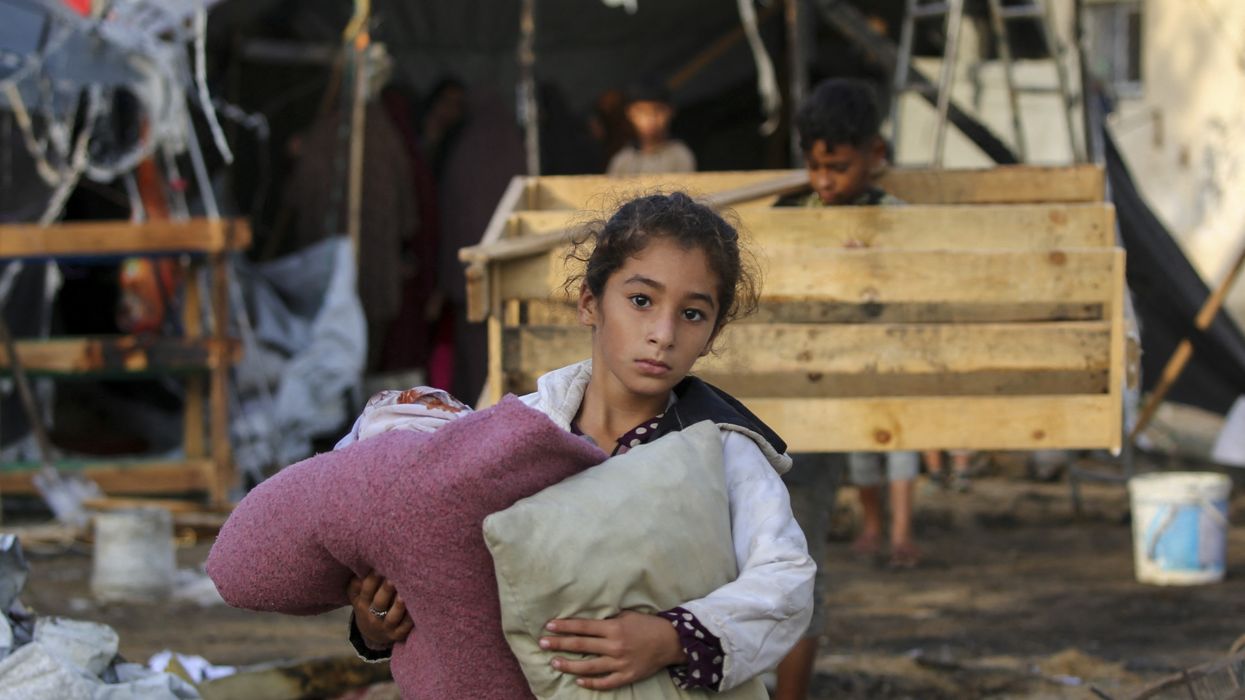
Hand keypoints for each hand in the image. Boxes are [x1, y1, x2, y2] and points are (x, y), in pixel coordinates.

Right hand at [347, 572, 413, 649]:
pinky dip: (410, 620)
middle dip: (386, 590)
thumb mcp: (358, 597)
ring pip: (392, 617)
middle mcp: (372, 616)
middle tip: (393, 578)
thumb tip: (362, 562)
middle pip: (379, 603)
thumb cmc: (368, 605)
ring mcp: (385, 627)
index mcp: (362, 604)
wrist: (372, 634)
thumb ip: (357, 582)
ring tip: (403, 595)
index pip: (365, 591)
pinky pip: (405, 628)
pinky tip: (416, 609)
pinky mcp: (397, 635)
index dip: (372, 580)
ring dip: (398, 606)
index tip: (380, 568)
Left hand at [539, 611, 685, 689]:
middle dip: (559, 644)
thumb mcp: (627, 615)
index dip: (565, 627)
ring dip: (569, 665)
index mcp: (614, 628)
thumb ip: (608, 619)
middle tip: (542, 643)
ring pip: (589, 667)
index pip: (583, 627)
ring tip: (554, 663)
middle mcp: (614, 646)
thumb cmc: (647, 625)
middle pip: (581, 646)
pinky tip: (579, 680)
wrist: (671, 642)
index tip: (549, 626)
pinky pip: (605, 682)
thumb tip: (587, 620)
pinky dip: (591, 682)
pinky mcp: (627, 676)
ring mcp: (620, 663)